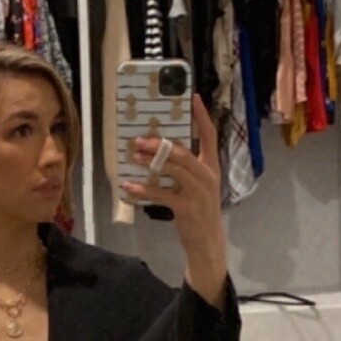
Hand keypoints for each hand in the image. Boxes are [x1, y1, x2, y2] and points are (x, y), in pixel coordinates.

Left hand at [123, 93, 225, 268]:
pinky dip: (143, 190)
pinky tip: (128, 187)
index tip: (195, 97)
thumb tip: (160, 153)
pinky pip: (161, 194)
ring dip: (150, 162)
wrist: (207, 243)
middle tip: (139, 140)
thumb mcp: (198, 187)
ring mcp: (198, 192)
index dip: (202, 116)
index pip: (210, 136)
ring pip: (172, 169)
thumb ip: (186, 170)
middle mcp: (207, 176)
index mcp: (211, 167)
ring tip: (133, 157)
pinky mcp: (186, 207)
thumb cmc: (199, 212)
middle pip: (182, 152)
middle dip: (159, 144)